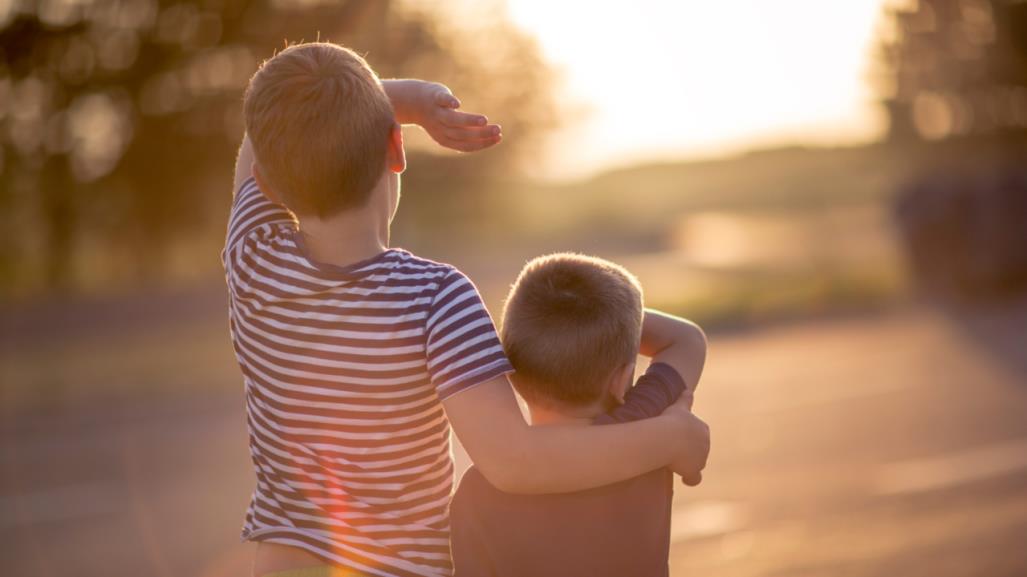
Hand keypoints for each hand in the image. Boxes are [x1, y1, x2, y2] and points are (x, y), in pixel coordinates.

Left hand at [386, 80, 501, 152]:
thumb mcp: (451, 128)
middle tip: (498, 130)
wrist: (413, 101)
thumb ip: (467, 133)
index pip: (466, 145)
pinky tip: (457, 104)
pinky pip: (440, 101)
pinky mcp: (434, 97)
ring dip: (469, 121)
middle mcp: (440, 128)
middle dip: (481, 134)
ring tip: (485, 121)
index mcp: (445, 139)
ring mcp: (437, 113)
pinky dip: (448, 103)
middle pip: (462, 134)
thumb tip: (492, 136)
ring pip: (453, 120)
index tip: (498, 138)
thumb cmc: (438, 115)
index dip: (482, 143)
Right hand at [663, 394, 709, 485]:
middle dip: (688, 452)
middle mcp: (706, 444)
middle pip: (697, 451)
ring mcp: (701, 458)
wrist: (669, 436)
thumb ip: (685, 399)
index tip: (676, 439)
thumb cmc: (671, 421)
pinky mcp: (694, 469)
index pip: (698, 436)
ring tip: (672, 463)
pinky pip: (695, 478)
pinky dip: (691, 479)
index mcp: (703, 429)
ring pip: (695, 464)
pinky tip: (685, 480)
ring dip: (687, 464)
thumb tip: (688, 389)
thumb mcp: (679, 407)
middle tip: (671, 451)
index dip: (687, 439)